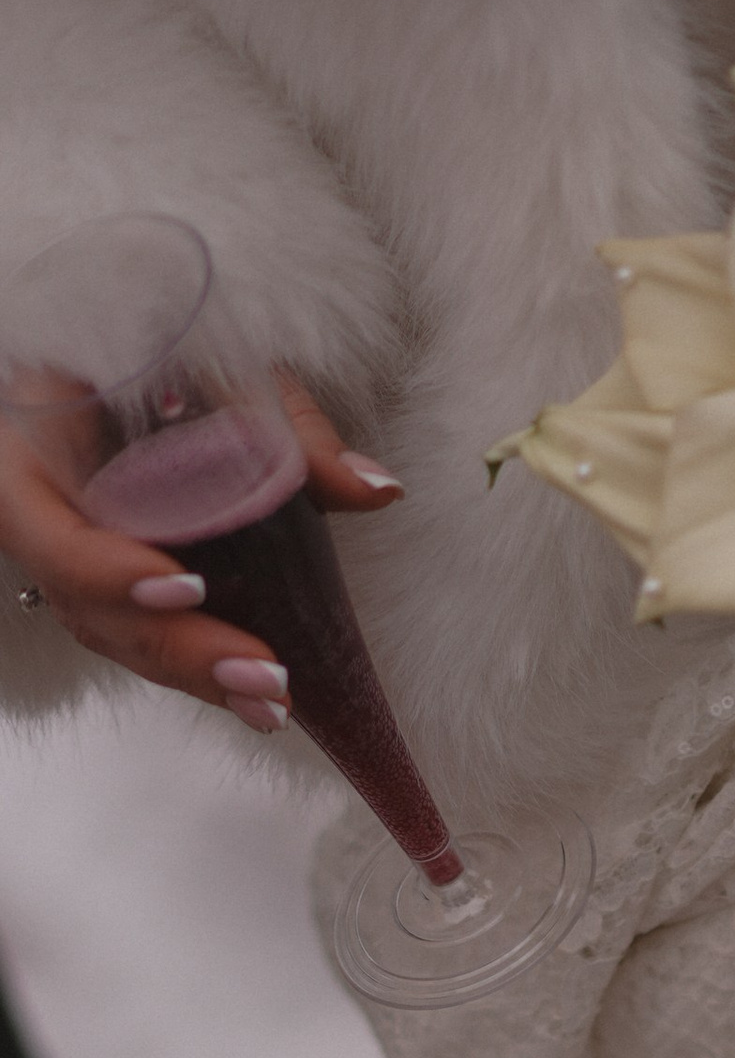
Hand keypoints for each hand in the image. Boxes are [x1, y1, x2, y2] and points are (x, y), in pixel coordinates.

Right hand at [0, 373, 399, 729]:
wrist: (127, 358)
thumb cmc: (154, 353)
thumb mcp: (215, 364)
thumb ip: (291, 428)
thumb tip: (377, 488)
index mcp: (33, 452)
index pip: (48, 528)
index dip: (107, 568)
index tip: (185, 585)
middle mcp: (41, 516)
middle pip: (90, 604)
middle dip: (179, 648)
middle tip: (261, 674)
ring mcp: (71, 559)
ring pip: (118, 636)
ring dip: (197, 678)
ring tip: (271, 704)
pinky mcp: (107, 588)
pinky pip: (141, 638)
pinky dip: (199, 671)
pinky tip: (257, 701)